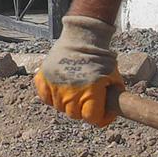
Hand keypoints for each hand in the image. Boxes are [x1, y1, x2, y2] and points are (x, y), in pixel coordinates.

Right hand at [35, 12, 122, 126]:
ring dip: (68, 103)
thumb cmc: (101, 57)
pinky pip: (44, 97)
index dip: (100, 117)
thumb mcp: (114, 77)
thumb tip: (114, 110)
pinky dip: (50, 96)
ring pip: (60, 107)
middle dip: (83, 110)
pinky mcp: (43, 78)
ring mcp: (55, 86)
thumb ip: (114, 96)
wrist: (83, 37)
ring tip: (75, 91)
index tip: (102, 111)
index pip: (92, 118)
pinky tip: (59, 89)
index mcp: (90, 93)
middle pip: (75, 115)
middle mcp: (71, 93)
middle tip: (87, 99)